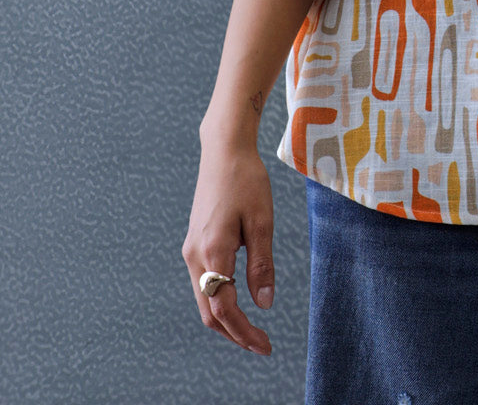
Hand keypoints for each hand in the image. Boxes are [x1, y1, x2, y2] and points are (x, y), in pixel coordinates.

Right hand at [182, 144, 274, 354]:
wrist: (223, 151)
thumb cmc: (247, 180)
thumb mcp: (262, 221)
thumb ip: (262, 264)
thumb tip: (264, 304)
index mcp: (212, 251)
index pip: (224, 309)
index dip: (244, 332)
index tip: (266, 346)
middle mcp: (195, 255)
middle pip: (209, 312)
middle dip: (234, 333)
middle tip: (262, 344)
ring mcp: (191, 249)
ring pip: (203, 298)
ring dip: (225, 319)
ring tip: (252, 329)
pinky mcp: (194, 242)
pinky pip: (203, 282)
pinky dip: (219, 299)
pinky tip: (239, 299)